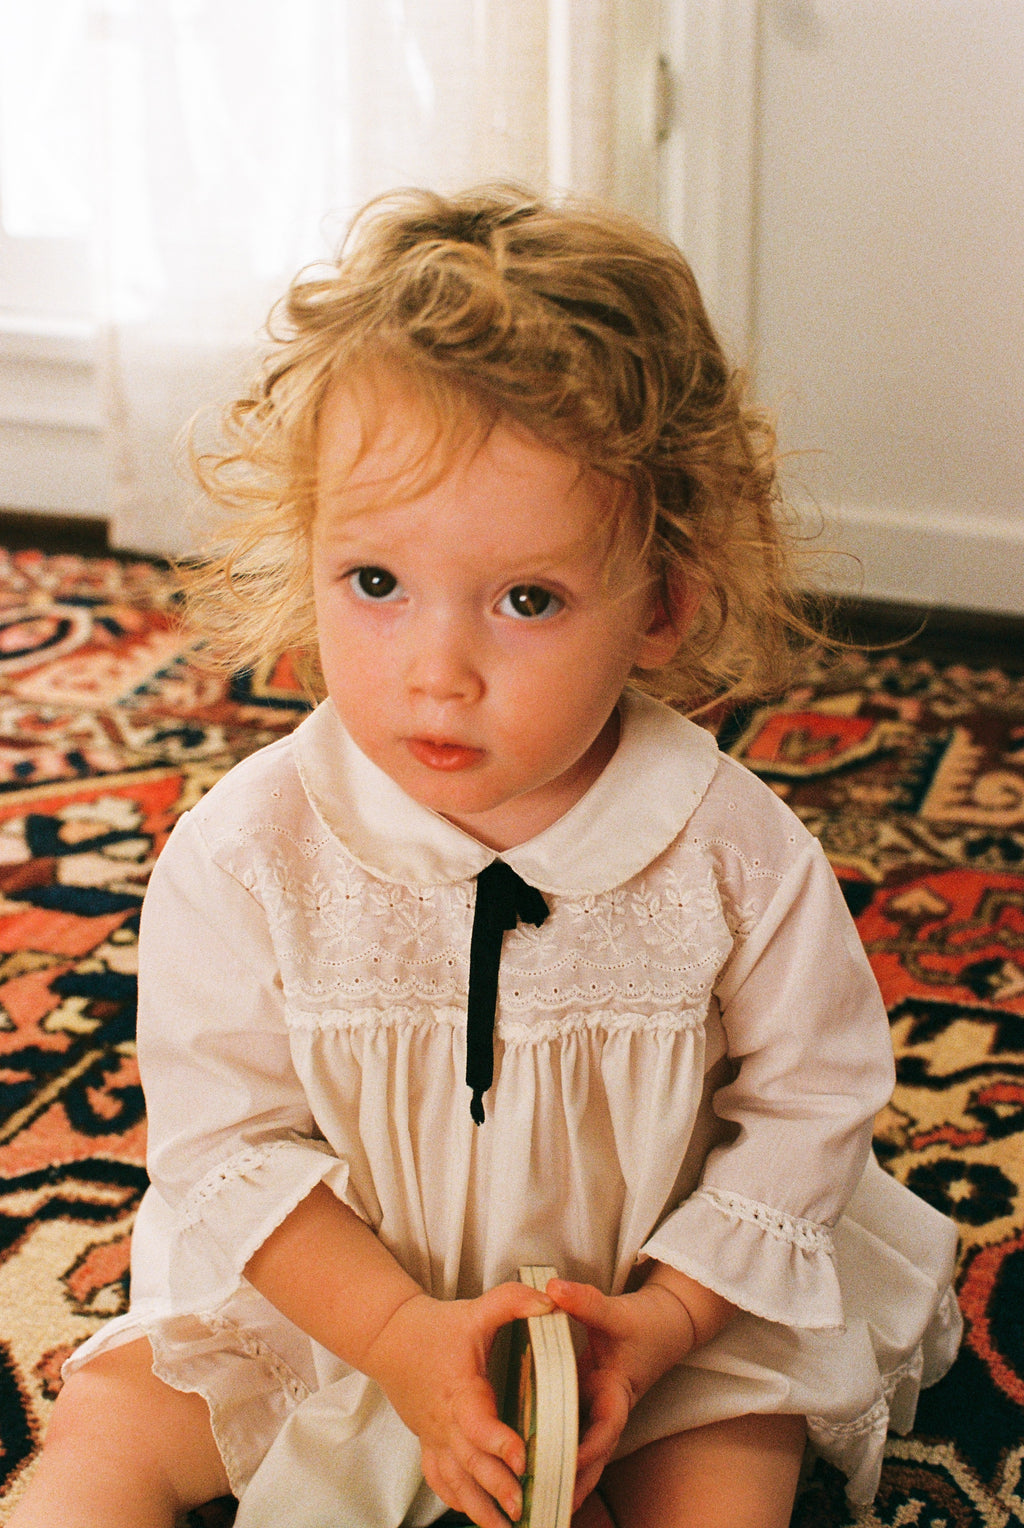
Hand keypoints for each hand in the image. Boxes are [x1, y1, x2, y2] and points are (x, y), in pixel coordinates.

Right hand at [363, 1281, 552, 1527]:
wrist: (389, 1336)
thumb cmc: (436, 1326)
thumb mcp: (476, 1308)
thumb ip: (513, 1302)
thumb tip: (551, 1302)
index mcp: (460, 1391)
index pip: (477, 1423)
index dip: (498, 1442)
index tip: (522, 1458)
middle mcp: (445, 1421)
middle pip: (469, 1462)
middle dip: (497, 1487)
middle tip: (523, 1507)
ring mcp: (434, 1436)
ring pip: (454, 1481)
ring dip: (479, 1507)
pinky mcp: (428, 1442)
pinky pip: (439, 1480)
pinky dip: (457, 1500)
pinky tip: (476, 1515)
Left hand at [547, 1271, 724, 1510]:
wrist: (668, 1324)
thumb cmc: (646, 1322)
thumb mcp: (617, 1310)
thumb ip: (585, 1301)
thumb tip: (553, 1289)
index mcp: (618, 1391)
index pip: (605, 1428)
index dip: (589, 1447)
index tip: (569, 1463)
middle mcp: (608, 1409)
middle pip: (593, 1456)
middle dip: (574, 1483)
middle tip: (548, 1508)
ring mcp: (600, 1411)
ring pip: (584, 1453)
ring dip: (566, 1476)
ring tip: (539, 1504)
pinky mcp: (591, 1406)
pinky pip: (575, 1434)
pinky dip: (561, 1453)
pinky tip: (537, 1468)